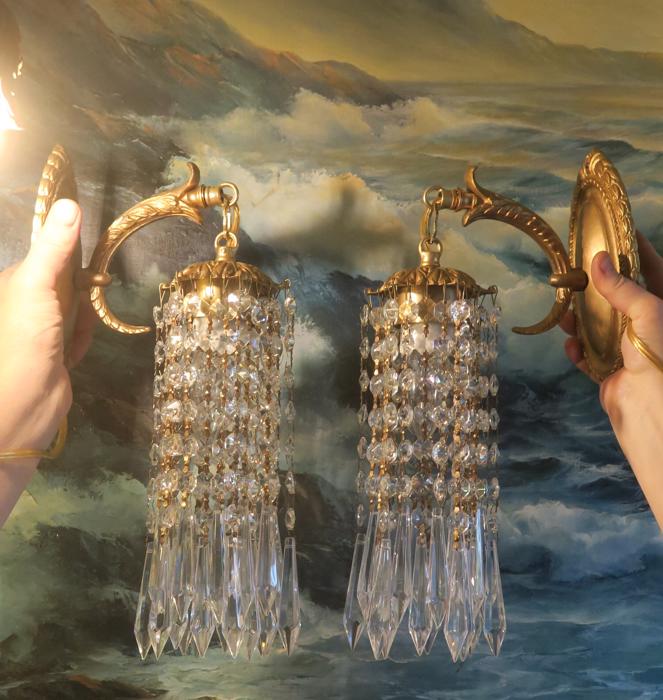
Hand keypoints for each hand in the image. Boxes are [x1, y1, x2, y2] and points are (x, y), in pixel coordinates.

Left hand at [0, 199, 95, 525]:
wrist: (26, 401)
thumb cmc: (25, 338)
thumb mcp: (39, 284)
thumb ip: (54, 246)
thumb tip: (70, 203)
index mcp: (16, 283)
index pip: (50, 257)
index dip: (71, 258)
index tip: (91, 266)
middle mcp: (24, 304)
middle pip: (66, 283)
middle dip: (82, 291)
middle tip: (89, 299)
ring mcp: (39, 331)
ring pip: (74, 309)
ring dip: (84, 318)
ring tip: (79, 329)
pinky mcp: (52, 353)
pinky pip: (76, 336)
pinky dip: (82, 340)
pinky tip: (75, 351)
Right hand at [562, 232, 662, 528]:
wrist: (653, 412)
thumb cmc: (659, 353)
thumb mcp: (647, 311)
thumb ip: (621, 287)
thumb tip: (598, 261)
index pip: (652, 269)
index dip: (633, 250)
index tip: (611, 232)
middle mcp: (649, 327)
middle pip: (619, 298)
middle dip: (595, 289)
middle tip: (573, 275)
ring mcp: (629, 350)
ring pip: (599, 326)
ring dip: (580, 321)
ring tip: (565, 315)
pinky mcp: (610, 372)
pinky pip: (589, 356)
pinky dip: (577, 351)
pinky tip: (570, 347)